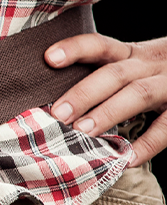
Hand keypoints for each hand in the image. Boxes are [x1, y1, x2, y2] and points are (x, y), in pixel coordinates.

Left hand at [46, 34, 166, 166]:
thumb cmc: (158, 76)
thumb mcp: (136, 66)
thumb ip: (104, 78)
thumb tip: (57, 106)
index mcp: (132, 54)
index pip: (101, 45)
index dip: (75, 49)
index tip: (49, 58)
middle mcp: (151, 65)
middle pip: (115, 74)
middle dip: (84, 93)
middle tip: (59, 114)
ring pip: (139, 94)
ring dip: (108, 113)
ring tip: (83, 132)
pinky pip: (166, 127)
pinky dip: (146, 145)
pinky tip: (125, 159)